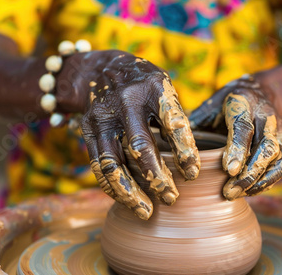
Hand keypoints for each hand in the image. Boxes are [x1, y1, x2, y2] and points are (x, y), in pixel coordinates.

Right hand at [60, 50, 199, 219]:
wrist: (104, 69)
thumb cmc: (146, 87)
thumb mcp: (166, 91)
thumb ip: (175, 123)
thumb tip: (189, 168)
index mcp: (155, 88)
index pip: (173, 123)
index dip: (185, 151)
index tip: (193, 174)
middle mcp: (126, 100)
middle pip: (140, 147)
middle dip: (157, 178)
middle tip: (171, 199)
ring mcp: (103, 115)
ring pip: (113, 163)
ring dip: (130, 192)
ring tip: (146, 212)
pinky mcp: (88, 128)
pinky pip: (98, 165)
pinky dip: (113, 187)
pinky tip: (127, 200)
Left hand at [189, 71, 281, 199]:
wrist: (263, 92)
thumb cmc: (226, 104)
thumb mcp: (210, 106)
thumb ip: (196, 124)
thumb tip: (172, 146)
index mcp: (243, 104)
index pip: (243, 128)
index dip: (237, 149)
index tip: (228, 170)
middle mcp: (265, 117)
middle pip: (265, 147)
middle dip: (249, 173)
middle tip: (229, 192)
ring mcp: (277, 132)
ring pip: (276, 159)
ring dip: (258, 181)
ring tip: (236, 195)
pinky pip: (281, 167)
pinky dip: (267, 182)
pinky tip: (249, 192)